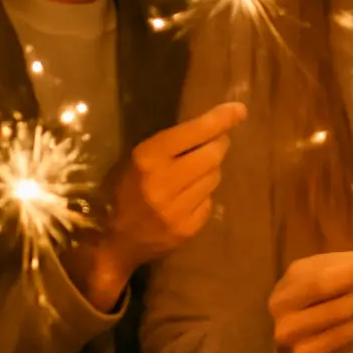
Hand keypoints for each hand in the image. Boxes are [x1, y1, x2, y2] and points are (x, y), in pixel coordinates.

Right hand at [79, 102, 246, 307]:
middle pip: (212, 154)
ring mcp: (177, 209)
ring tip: (193, 174)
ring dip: (210, 171)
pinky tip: (187, 198)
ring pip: (214, 177)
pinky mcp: (187, 229)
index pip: (193, 132)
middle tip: (216, 143)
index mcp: (147, 158)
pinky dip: (204, 196)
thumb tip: (212, 128)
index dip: (219, 120)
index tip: (239, 109)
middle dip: (218, 145)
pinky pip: (209, 202)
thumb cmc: (122, 192)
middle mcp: (163, 182)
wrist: (113, 243)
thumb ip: (169, 145)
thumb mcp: (135, 161)